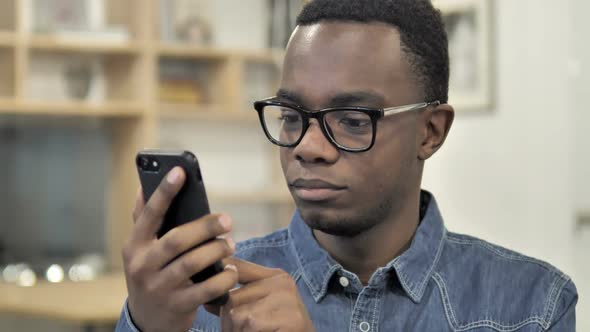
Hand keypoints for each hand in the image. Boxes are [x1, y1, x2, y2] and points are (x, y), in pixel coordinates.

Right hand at [122, 167, 238, 331]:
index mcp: (134, 245)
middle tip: (227, 220)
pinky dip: (223, 278)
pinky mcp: (178, 306)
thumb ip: (144, 219)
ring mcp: (160, 288)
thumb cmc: (150, 274)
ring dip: (217, 250)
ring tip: (230, 244)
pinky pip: (206, 289)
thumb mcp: (140, 249)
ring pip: (193, 263)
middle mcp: (143, 266)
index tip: (180, 171)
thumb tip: (143, 184)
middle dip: (205, 227)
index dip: (164, 192)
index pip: (148, 214)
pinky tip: (230, 270)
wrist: (147, 320)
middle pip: (177, 239)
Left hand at [206, 258, 314, 331]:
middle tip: (236, 330)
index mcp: (274, 276)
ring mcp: (289, 300)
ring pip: (238, 314)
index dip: (219, 277)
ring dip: (237, 331)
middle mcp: (282, 283)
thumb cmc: (278, 328)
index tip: (210, 297)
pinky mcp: (292, 318)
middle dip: (227, 320)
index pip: (237, 267)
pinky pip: (252, 324)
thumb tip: (207, 299)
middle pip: (232, 297)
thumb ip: (236, 300)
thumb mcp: (257, 309)